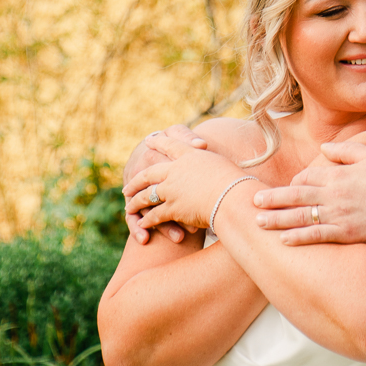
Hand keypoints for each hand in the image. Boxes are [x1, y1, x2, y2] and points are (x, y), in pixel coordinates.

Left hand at [126, 132, 245, 231]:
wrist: (233, 196)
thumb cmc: (237, 181)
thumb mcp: (223, 164)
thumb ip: (210, 164)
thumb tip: (212, 163)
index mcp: (190, 155)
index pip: (170, 145)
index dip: (158, 142)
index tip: (148, 140)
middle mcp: (176, 169)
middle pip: (150, 172)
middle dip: (136, 180)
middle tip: (128, 186)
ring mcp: (172, 188)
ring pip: (147, 195)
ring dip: (136, 202)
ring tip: (129, 207)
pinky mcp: (173, 207)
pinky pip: (155, 214)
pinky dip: (147, 221)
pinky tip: (142, 224)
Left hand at [251, 139, 365, 245]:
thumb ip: (346, 150)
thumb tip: (326, 149)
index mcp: (339, 174)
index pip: (309, 175)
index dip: (295, 180)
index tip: (286, 186)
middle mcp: (334, 194)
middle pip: (297, 195)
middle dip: (274, 199)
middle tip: (254, 202)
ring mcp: (339, 214)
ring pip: (301, 217)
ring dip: (278, 219)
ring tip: (259, 221)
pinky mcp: (347, 232)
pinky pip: (317, 235)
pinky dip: (299, 238)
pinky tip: (283, 239)